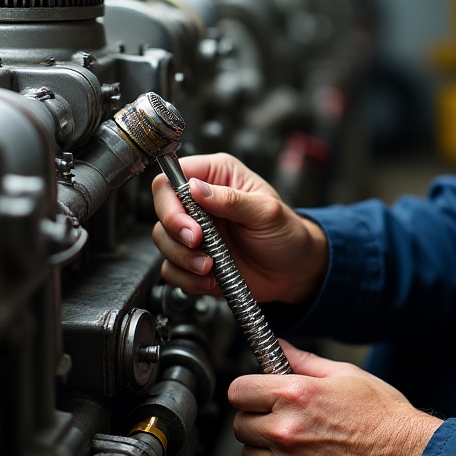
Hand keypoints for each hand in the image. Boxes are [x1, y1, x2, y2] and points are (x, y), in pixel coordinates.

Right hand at [151, 152, 327, 304]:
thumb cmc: (287, 234)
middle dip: (176, 232)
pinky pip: (172, 269)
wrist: (294, 271)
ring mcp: (196, 232)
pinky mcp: (193, 259)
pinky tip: (210, 278)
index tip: (190, 223)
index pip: (173, 177)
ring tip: (211, 265)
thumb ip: (233, 200)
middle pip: (162, 210)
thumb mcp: (267, 212)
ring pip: (163, 241)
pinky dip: (187, 278)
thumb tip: (197, 187)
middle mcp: (202, 202)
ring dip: (183, 258)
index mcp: (218, 177)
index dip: (172, 200)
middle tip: (199, 243)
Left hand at [229, 343, 442, 455]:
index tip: (257, 395)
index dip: (249, 391)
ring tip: (296, 443)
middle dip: (256, 419)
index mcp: (296, 395)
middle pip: (240, 424)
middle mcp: (286, 430)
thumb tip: (280, 347)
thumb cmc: (384, 418)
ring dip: (264, 449)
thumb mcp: (346, 375)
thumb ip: (304, 362)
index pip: (238, 391)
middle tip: (281, 418)